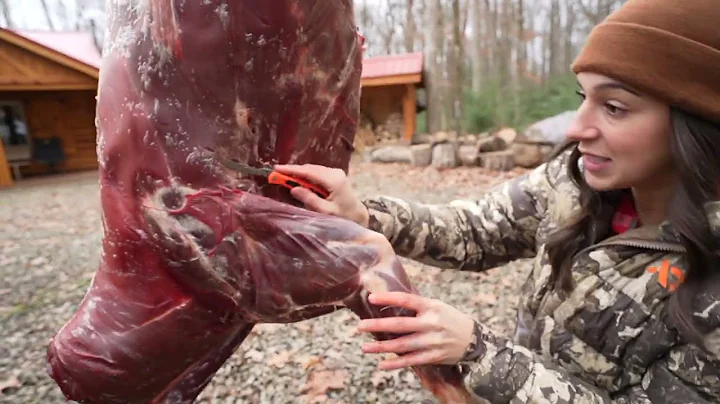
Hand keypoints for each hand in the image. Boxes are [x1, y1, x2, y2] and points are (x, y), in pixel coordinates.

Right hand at [273, 164, 369, 226]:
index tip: (277, 169)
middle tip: (276, 174)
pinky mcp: (335, 176)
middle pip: (310, 169)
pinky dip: (306, 176)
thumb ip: (310, 200)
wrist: (358, 216)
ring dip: (299, 173)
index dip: (292, 170)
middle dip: (293, 171)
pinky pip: (317, 173)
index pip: (308, 172)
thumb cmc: (343, 217)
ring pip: (313, 170)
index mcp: (334, 180)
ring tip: (284, 176)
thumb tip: (293, 189)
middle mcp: (335, 173)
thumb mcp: (326, 212)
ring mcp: (336, 173)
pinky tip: (298, 180)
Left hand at [357, 292, 474, 370]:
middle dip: (378, 326)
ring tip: (365, 347)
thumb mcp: (436, 306)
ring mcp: (432, 341)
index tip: (371, 298)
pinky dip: (395, 364)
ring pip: (402, 345)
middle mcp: (431, 323)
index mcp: (431, 306)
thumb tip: (390, 301)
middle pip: (400, 325)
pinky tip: (382, 364)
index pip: (406, 300)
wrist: (474, 339)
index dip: (388, 298)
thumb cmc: (449, 319)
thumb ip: (417, 306)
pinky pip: (411, 361)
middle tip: (360, 326)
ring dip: (382, 347)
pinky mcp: (433, 356)